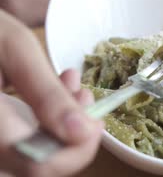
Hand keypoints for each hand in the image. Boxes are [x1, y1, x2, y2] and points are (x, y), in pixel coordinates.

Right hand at [0, 10, 101, 176]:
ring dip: (63, 127)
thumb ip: (47, 93)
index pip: (38, 166)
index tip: (96, 119)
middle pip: (38, 166)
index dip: (77, 151)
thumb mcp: (15, 49)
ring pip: (33, 156)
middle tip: (81, 93)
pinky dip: (46, 123)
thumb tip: (82, 132)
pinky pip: (23, 143)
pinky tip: (51, 91)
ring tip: (67, 84)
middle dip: (74, 134)